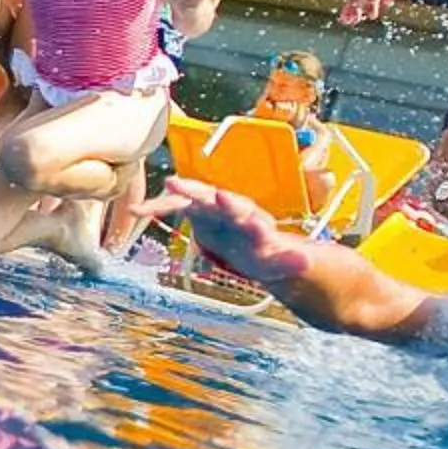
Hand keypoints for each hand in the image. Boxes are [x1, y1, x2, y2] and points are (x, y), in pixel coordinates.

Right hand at [135, 177, 305, 281]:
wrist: (252, 242)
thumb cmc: (266, 250)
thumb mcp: (281, 261)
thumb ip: (292, 262)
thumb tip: (309, 264)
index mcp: (255, 223)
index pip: (245, 213)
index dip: (232, 207)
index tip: (220, 197)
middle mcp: (234, 210)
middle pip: (221, 200)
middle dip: (203, 192)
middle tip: (193, 185)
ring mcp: (214, 207)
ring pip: (197, 196)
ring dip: (185, 191)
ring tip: (170, 184)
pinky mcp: (198, 211)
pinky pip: (175, 207)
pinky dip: (158, 208)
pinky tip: (138, 210)